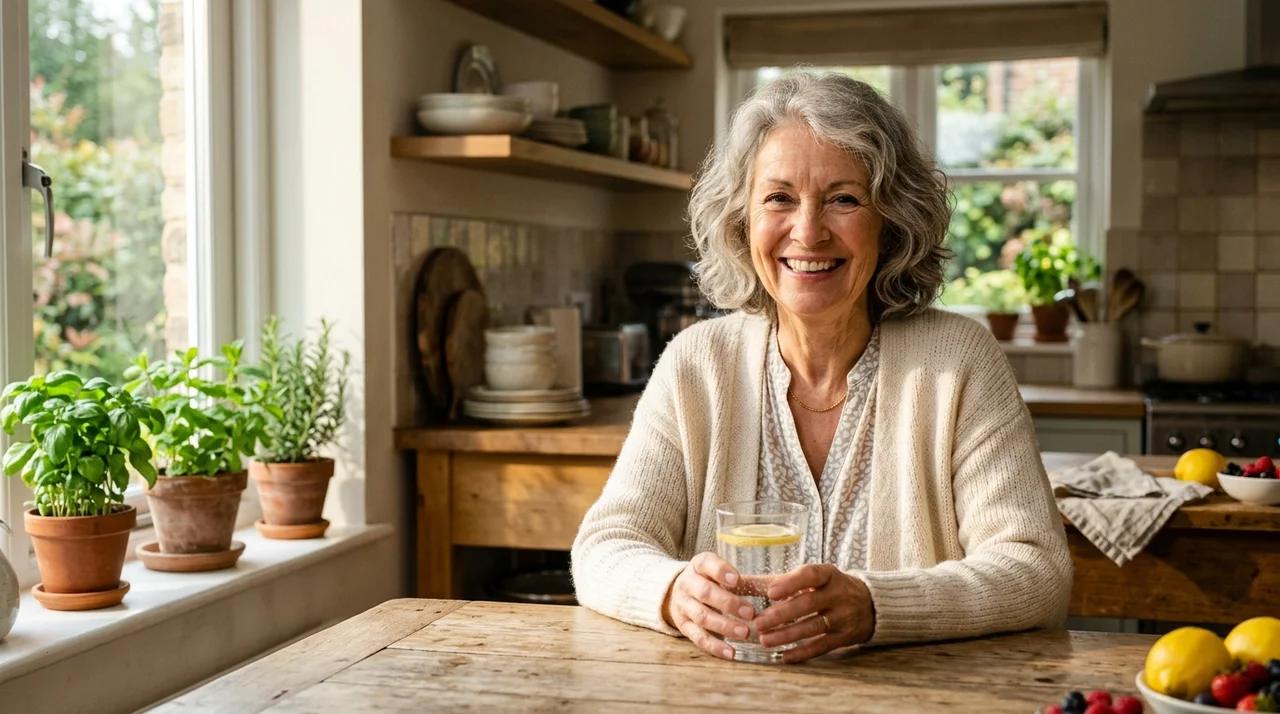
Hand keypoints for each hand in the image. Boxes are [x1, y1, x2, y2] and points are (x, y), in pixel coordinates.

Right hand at [662, 552, 757, 659]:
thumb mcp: (719, 572)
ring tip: (745, 633)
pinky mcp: (683, 626)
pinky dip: (715, 646)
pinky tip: (731, 653)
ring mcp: (682, 606)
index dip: (720, 571)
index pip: (705, 563)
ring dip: (724, 626)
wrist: (677, 592)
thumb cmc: (708, 580)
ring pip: (702, 616)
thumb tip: (775, 590)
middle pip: (705, 592)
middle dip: (728, 603)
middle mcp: (686, 584)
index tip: (737, 580)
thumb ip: (741, 579)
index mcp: (698, 566)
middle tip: (750, 613)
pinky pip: (698, 637)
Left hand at [750, 564, 874, 662]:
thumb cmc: (830, 588)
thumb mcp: (814, 578)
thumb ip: (782, 581)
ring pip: (813, 627)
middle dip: (782, 614)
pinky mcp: (844, 637)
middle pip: (808, 604)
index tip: (770, 592)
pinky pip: (821, 646)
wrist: (870, 604)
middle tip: (758, 623)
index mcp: (829, 574)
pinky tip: (784, 656)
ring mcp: (843, 617)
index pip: (811, 575)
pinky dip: (802, 652)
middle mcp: (838, 594)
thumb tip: (743, 583)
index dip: (791, 583)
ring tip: (765, 640)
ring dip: (787, 635)